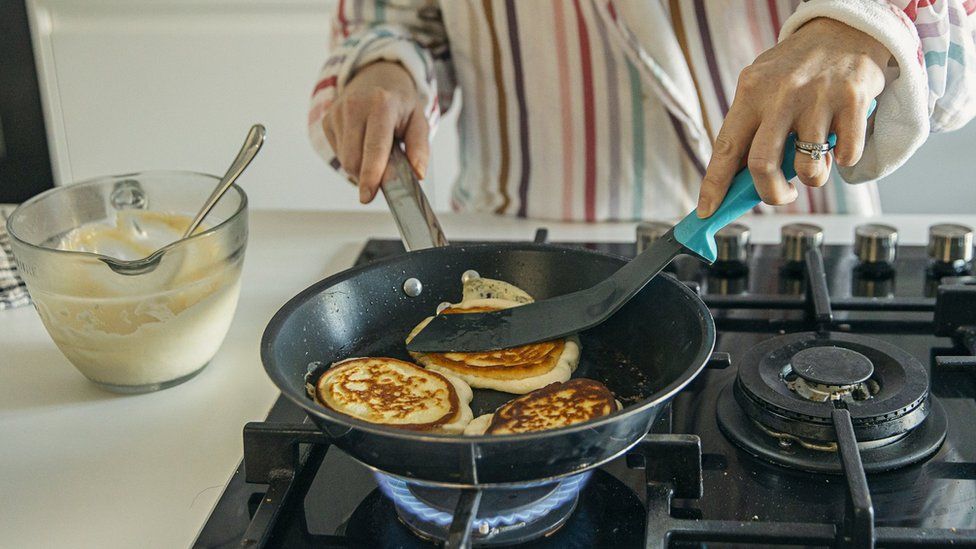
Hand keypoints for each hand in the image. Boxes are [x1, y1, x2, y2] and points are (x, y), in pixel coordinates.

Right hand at [322, 61, 428, 202]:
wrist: (376, 77)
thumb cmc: (400, 104)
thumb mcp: (419, 120)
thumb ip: (420, 148)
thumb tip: (418, 174)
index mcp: (381, 104)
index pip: (374, 146)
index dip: (371, 174)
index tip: (368, 196)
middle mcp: (355, 106)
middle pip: (354, 159)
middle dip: (368, 175)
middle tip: (385, 171)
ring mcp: (337, 112)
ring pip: (345, 160)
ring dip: (361, 166)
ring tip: (374, 149)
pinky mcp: (327, 120)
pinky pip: (338, 153)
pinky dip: (352, 156)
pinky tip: (362, 142)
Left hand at [696, 18, 889, 216]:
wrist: (846, 27)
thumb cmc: (798, 67)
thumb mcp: (763, 86)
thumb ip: (751, 127)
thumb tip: (737, 181)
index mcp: (751, 92)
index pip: (725, 148)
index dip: (714, 185)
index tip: (707, 211)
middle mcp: (781, 94)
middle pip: (762, 165)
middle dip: (770, 193)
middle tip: (780, 195)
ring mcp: (818, 98)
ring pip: (807, 168)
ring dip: (812, 178)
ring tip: (815, 161)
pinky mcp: (853, 101)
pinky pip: (846, 156)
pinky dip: (843, 160)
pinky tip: (840, 140)